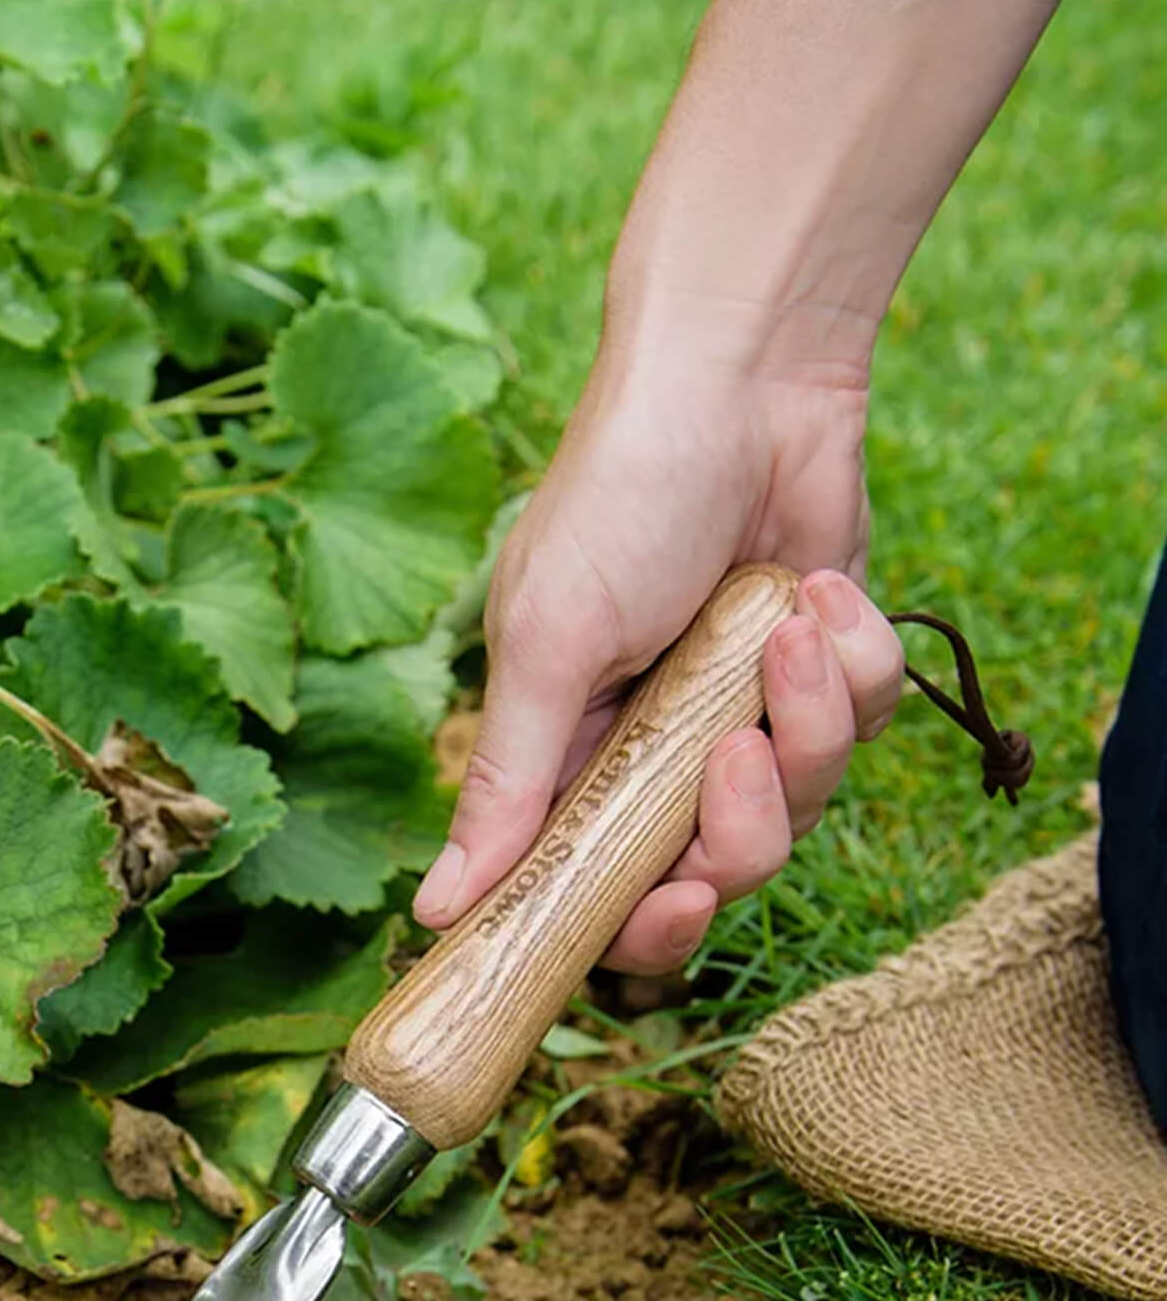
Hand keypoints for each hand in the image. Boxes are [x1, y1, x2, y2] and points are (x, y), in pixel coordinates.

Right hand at [414, 354, 906, 972]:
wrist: (745, 372)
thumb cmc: (618, 496)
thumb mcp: (545, 647)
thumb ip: (507, 787)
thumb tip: (434, 911)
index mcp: (570, 760)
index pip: (595, 894)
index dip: (636, 928)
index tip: (670, 905)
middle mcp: (656, 756)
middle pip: (711, 873)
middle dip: (739, 836)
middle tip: (737, 765)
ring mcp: (744, 716)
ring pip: (802, 806)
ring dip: (806, 724)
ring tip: (784, 635)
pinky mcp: (826, 674)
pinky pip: (865, 724)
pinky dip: (853, 662)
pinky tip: (818, 591)